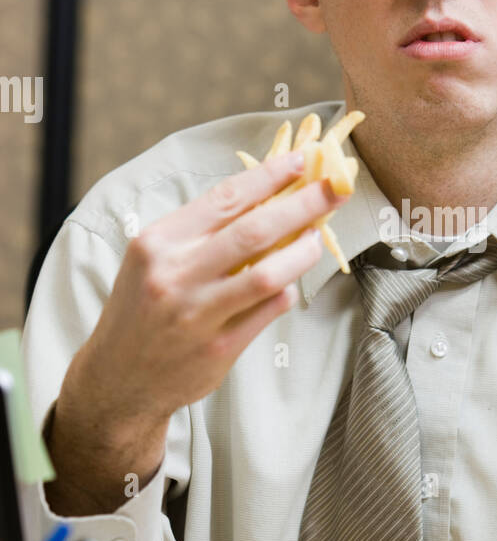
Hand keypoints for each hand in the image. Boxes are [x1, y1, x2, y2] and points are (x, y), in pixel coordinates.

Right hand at [77, 152, 347, 425]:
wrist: (119, 379)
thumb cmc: (142, 310)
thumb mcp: (153, 260)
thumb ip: (200, 233)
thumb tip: (265, 199)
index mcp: (158, 243)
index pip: (225, 198)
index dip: (269, 176)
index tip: (301, 161)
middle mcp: (176, 275)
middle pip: (255, 230)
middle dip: (302, 204)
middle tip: (334, 189)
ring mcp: (199, 314)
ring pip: (269, 273)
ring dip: (303, 251)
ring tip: (318, 237)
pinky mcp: (219, 348)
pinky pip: (268, 309)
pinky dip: (286, 291)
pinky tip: (289, 283)